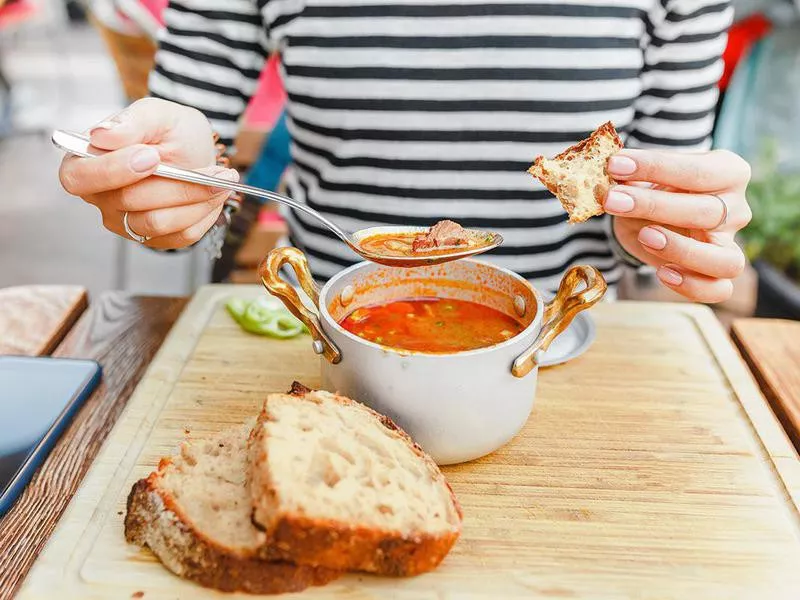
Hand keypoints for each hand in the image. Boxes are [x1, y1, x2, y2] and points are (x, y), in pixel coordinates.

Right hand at [58, 98, 239, 248]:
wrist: (197, 150)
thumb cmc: (171, 131)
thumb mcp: (157, 114)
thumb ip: (131, 122)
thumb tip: (101, 134)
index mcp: (85, 162)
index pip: (78, 178)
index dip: (113, 170)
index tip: (152, 156)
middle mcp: (101, 198)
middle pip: (128, 202)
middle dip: (174, 183)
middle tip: (211, 168)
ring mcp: (126, 223)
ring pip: (157, 223)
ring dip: (195, 199)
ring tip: (221, 178)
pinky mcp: (155, 239)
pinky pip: (181, 236)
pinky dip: (204, 213)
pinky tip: (214, 193)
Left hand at [603, 149, 751, 302]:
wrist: (649, 215)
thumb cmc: (652, 189)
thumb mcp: (643, 176)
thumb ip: (632, 175)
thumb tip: (609, 172)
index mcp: (727, 171)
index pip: (698, 170)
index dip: (656, 167)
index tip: (616, 164)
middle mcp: (737, 208)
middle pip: (706, 211)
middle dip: (654, 205)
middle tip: (613, 200)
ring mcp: (731, 243)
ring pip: (725, 259)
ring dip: (682, 250)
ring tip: (644, 236)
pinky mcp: (719, 273)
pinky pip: (719, 290)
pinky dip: (692, 286)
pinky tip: (663, 273)